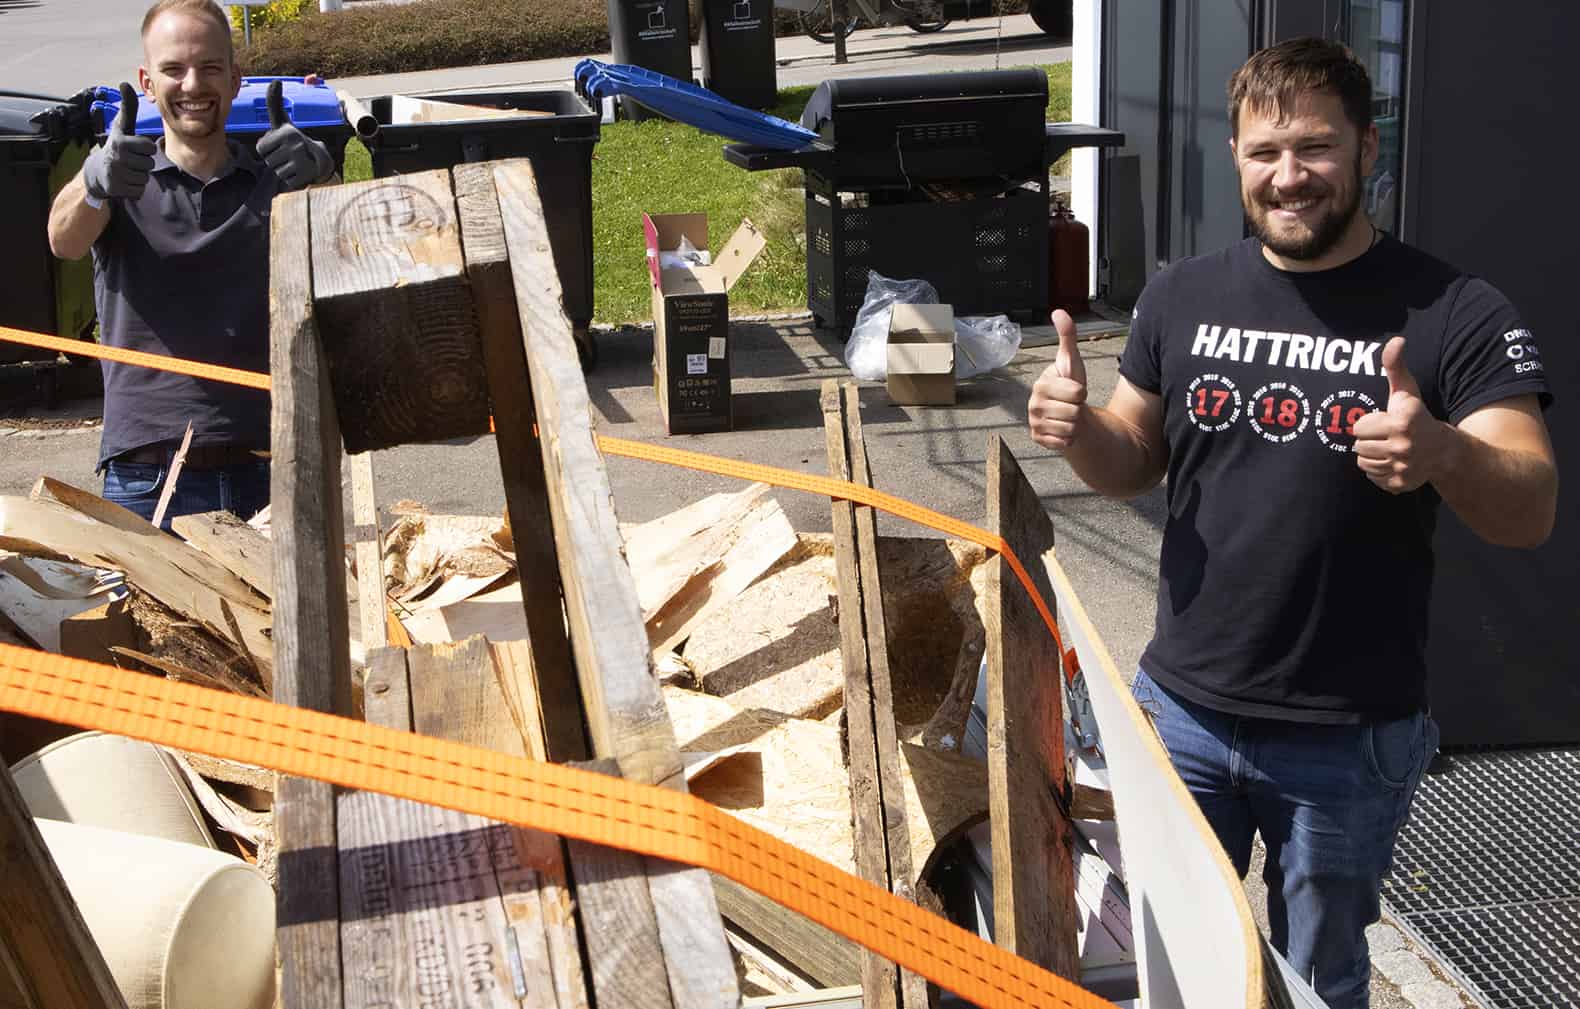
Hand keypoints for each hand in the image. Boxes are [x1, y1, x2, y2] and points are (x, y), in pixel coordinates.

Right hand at [82, 82, 155, 202]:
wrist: (98, 171)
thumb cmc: (117, 145)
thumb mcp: (122, 126)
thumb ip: (128, 107)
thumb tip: (124, 82)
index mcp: (120, 141)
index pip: (150, 147)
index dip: (146, 148)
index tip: (135, 146)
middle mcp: (117, 157)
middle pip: (149, 164)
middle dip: (143, 163)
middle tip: (130, 160)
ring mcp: (115, 174)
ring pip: (145, 178)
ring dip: (139, 175)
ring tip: (127, 169)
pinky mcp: (116, 189)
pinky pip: (139, 190)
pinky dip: (135, 188)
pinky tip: (124, 181)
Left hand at [257, 79, 332, 190]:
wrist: (320, 159)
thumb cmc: (294, 139)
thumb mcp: (282, 121)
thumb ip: (274, 102)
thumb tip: (275, 81)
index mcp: (287, 131)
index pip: (260, 148)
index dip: (267, 149)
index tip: (280, 145)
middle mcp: (295, 144)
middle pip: (268, 161)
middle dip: (276, 161)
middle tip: (289, 155)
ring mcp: (302, 160)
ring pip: (276, 172)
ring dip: (284, 171)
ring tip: (294, 163)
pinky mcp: (306, 175)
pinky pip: (287, 182)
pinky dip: (293, 180)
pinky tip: (300, 172)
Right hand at [1028, 309, 1087, 449]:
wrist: (1068, 413)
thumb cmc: (1071, 387)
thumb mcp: (1072, 361)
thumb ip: (1067, 336)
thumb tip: (1059, 311)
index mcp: (1040, 384)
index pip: (1076, 393)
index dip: (1081, 392)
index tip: (1074, 389)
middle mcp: (1033, 404)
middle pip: (1074, 412)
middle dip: (1079, 409)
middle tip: (1072, 405)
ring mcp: (1034, 423)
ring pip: (1070, 428)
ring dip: (1075, 424)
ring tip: (1068, 416)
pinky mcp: (1038, 439)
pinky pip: (1064, 442)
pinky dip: (1069, 438)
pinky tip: (1064, 430)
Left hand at [1353, 337, 1448, 493]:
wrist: (1444, 450)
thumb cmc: (1417, 416)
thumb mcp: (1406, 391)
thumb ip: (1394, 366)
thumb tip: (1396, 340)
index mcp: (1401, 421)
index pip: (1359, 427)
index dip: (1368, 423)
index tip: (1383, 421)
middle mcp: (1403, 445)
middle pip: (1358, 447)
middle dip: (1368, 440)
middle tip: (1385, 437)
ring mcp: (1403, 467)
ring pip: (1363, 463)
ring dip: (1371, 456)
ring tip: (1387, 448)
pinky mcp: (1401, 484)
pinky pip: (1373, 478)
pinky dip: (1379, 471)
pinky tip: (1392, 462)